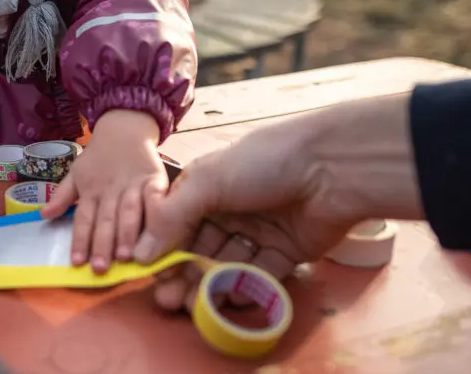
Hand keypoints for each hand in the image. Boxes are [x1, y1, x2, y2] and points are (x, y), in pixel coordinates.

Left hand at [42, 110, 166, 272]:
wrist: (125, 128)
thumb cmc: (98, 156)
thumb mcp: (76, 172)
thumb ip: (62, 195)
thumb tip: (43, 215)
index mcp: (91, 190)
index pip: (83, 218)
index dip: (80, 240)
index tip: (77, 262)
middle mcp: (111, 190)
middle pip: (106, 220)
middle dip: (103, 245)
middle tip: (100, 268)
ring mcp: (133, 185)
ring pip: (129, 212)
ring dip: (127, 235)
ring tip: (125, 257)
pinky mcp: (154, 180)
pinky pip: (155, 199)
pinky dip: (155, 214)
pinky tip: (156, 231)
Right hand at [133, 117, 362, 312]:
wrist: (331, 169)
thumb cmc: (262, 164)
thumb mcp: (207, 182)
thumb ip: (170, 218)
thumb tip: (140, 254)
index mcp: (206, 187)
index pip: (176, 224)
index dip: (162, 249)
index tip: (148, 274)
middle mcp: (229, 209)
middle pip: (200, 249)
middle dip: (183, 274)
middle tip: (168, 301)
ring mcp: (259, 231)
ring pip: (226, 265)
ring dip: (208, 286)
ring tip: (193, 306)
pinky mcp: (286, 252)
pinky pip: (259, 274)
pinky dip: (244, 287)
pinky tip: (228, 298)